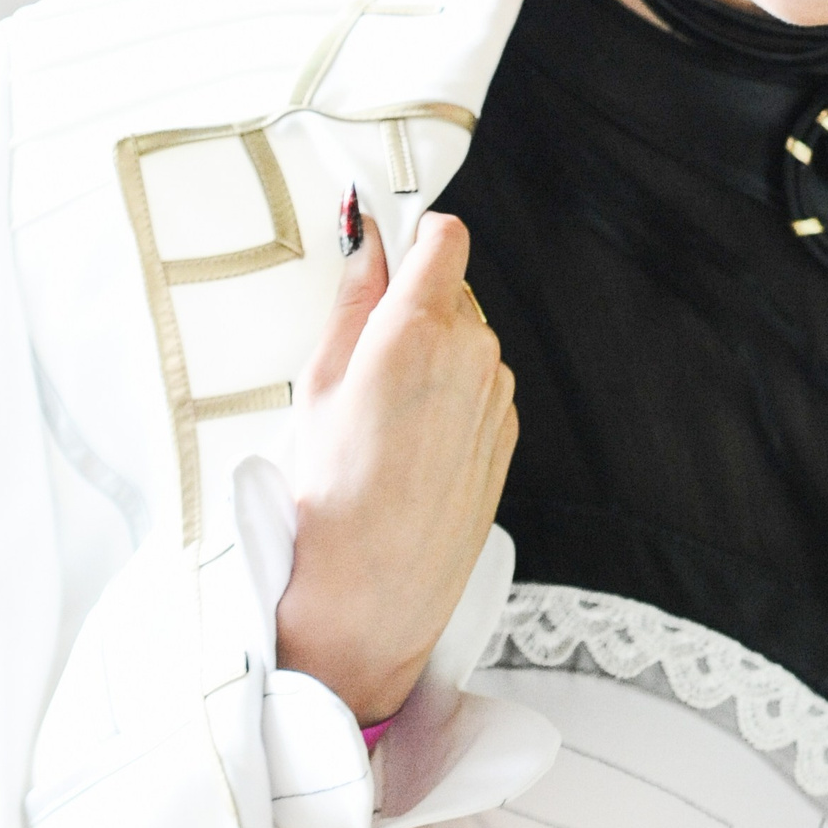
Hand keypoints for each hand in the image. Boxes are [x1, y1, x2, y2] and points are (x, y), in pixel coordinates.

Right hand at [275, 200, 517, 724]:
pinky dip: (452, 397)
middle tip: (365, 361)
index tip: (389, 250)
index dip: (414, 236)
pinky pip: (479, 387)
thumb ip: (353, 298)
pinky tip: (413, 443)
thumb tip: (366, 238)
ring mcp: (497, 392)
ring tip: (386, 417)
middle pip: (452, 291)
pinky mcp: (508, 431)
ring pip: (467, 341)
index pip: (443, 236)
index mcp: (421, 326)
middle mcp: (474, 350)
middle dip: (414, 307)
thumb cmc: (333, 492)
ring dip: (434, 355)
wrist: (374, 591)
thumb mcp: (319, 381)